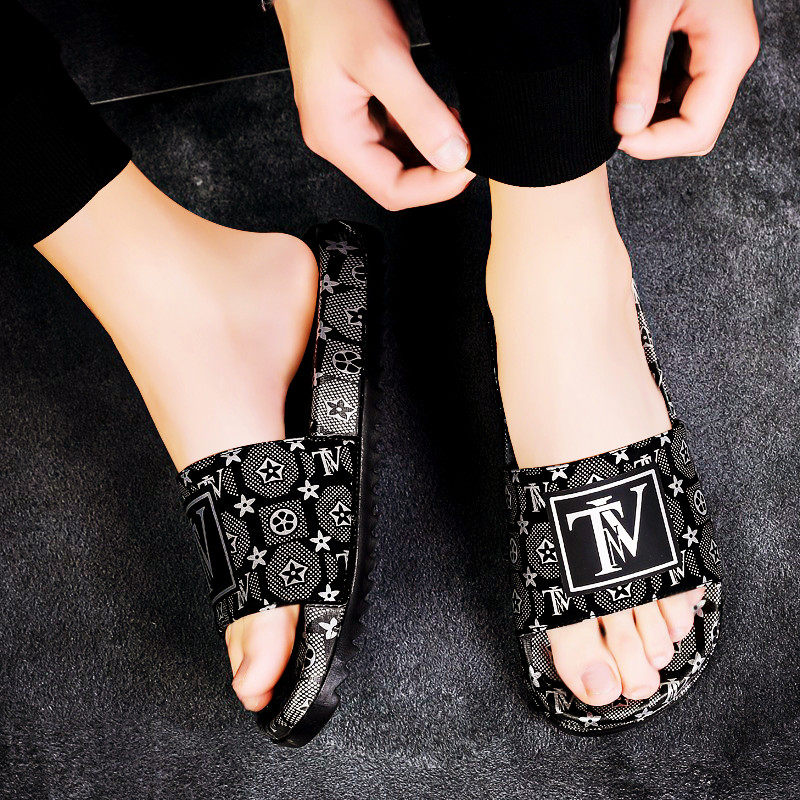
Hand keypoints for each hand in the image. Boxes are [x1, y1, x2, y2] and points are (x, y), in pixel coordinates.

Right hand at [274, 0, 472, 209]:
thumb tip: (453, 158)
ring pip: (397, 160)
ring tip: (457, 129)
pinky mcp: (357, 107)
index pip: (392, 190)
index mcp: (335, 138)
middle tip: (469, 150)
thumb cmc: (330, 5)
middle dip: (435, 173)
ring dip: (430, 153)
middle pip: (394, 181)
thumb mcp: (383, 59)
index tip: (469, 166)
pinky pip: (394, 135)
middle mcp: (337, 138)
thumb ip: (420, 113)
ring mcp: (346, 124)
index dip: (435, 187)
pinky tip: (438, 115)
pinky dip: (421, 132)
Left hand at [614, 0, 759, 158]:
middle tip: (615, 125)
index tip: (617, 136)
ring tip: (618, 108)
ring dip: (652, 122)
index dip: (655, 144)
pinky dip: (653, 102)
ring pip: (688, 114)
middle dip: (655, 138)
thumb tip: (626, 126)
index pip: (697, 131)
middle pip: (696, 129)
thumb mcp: (648, 11)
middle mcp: (729, 59)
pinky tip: (629, 91)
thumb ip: (638, 70)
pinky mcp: (701, 48)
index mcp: (727, 53)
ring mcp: (718, 55)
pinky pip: (680, 93)